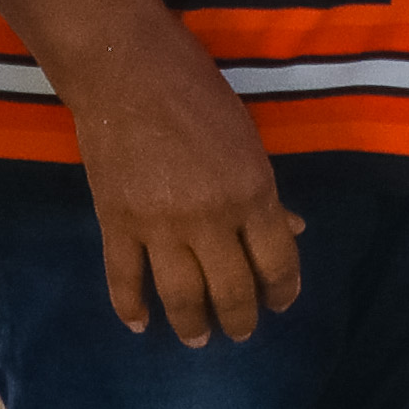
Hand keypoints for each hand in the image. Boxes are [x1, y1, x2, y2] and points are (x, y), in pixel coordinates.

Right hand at [62, 7, 301, 342]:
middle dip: (240, 320)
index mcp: (252, 193)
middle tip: (238, 332)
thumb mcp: (247, 139)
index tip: (279, 305)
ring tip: (197, 338)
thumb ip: (266, 192)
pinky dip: (130, 307)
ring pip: (180, 297)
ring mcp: (160, 226)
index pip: (277, 263)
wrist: (126, 70)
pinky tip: (139, 324)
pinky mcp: (116, 223)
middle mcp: (210, 219)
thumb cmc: (196, 92)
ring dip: (191, 326)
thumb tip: (292, 230)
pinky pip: (124, 279)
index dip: (282, 292)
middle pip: (232, 292)